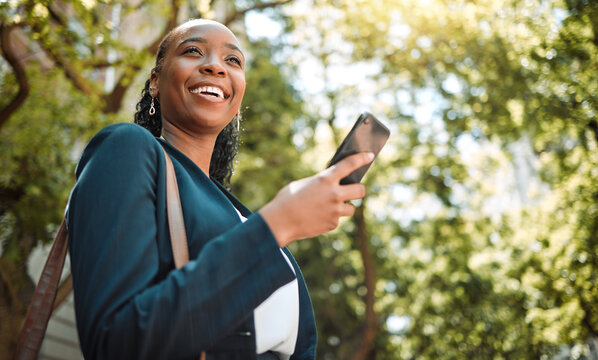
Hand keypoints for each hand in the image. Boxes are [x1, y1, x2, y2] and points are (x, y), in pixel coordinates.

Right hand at [259, 152, 373, 246]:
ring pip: (350, 209)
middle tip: (354, 190)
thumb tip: (332, 185)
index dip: (362, 158)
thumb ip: (320, 183)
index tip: (370, 156)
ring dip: (343, 207)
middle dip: (359, 190)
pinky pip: (336, 220)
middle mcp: (334, 194)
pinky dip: (330, 219)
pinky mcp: (332, 224)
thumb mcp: (304, 184)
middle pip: (360, 190)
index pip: (350, 164)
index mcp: (325, 179)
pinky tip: (317, 218)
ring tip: (328, 207)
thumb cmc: (287, 199)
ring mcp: (335, 211)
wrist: (280, 221)